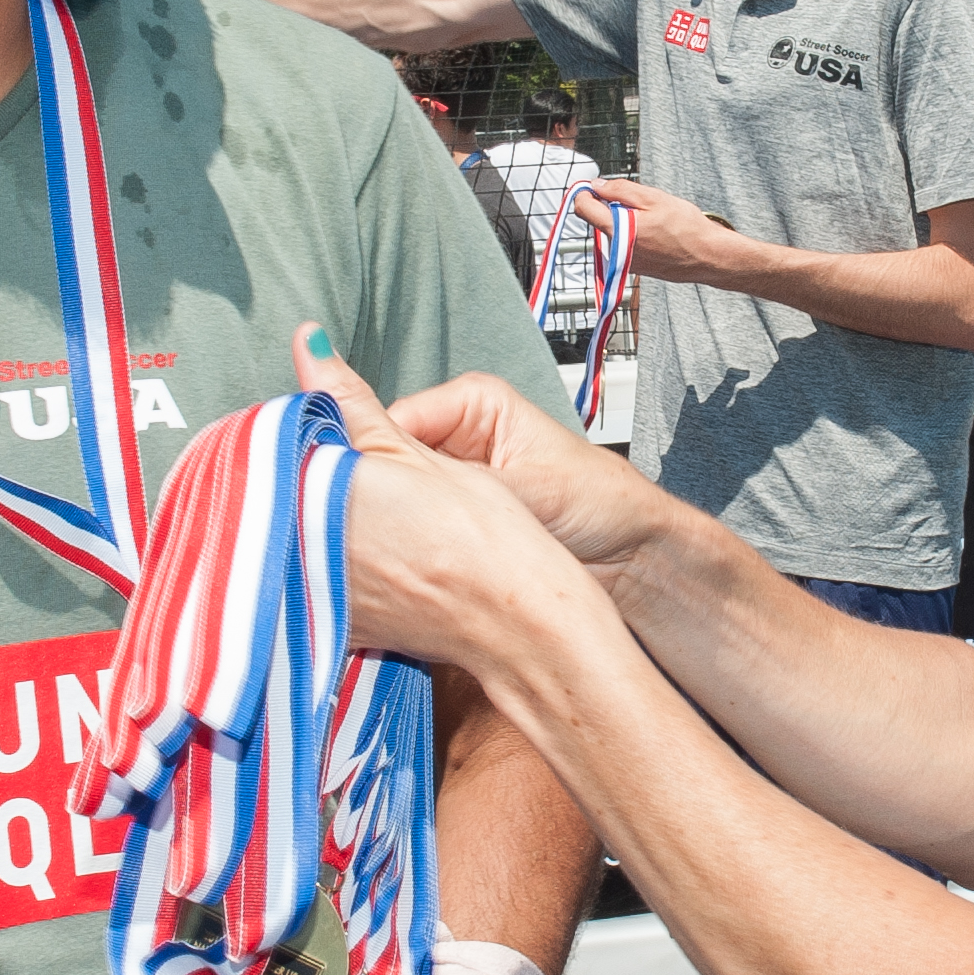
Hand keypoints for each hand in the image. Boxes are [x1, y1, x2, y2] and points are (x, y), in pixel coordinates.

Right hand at [296, 332, 671, 586]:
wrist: (634, 563)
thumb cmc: (600, 505)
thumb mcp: (524, 486)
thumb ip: (456, 481)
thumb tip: (395, 476)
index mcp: (469, 404)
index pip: (390, 424)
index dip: (363, 460)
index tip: (339, 495)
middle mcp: (452, 440)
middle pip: (382, 464)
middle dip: (370, 497)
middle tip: (355, 534)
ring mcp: (448, 486)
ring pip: (389, 503)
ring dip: (383, 529)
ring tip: (374, 555)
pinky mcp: (449, 529)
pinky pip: (408, 535)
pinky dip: (399, 553)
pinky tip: (391, 571)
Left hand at [581, 177, 742, 288]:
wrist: (707, 256)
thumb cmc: (685, 227)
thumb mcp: (653, 198)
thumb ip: (620, 190)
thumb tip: (597, 186)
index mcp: (616, 230)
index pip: (583, 209)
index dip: (585, 193)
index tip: (594, 187)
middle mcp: (614, 250)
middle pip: (598, 220)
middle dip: (611, 207)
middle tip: (639, 203)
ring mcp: (622, 262)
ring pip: (612, 232)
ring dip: (623, 222)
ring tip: (652, 221)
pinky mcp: (632, 268)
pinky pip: (622, 245)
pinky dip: (631, 235)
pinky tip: (654, 233)